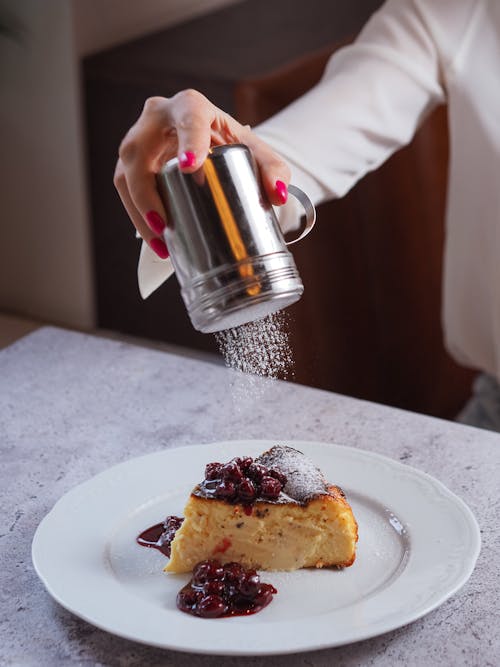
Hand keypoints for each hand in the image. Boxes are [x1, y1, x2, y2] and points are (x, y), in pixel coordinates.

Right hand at [113, 89, 290, 257]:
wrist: (209, 142)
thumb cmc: (230, 144)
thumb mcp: (255, 153)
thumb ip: (274, 171)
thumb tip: (278, 196)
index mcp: (191, 106)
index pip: (187, 119)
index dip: (187, 141)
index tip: (191, 166)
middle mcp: (157, 117)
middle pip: (141, 152)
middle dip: (148, 192)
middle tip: (165, 224)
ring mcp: (138, 139)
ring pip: (126, 174)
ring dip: (138, 210)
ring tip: (160, 240)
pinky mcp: (130, 162)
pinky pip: (124, 188)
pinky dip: (137, 215)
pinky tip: (154, 238)